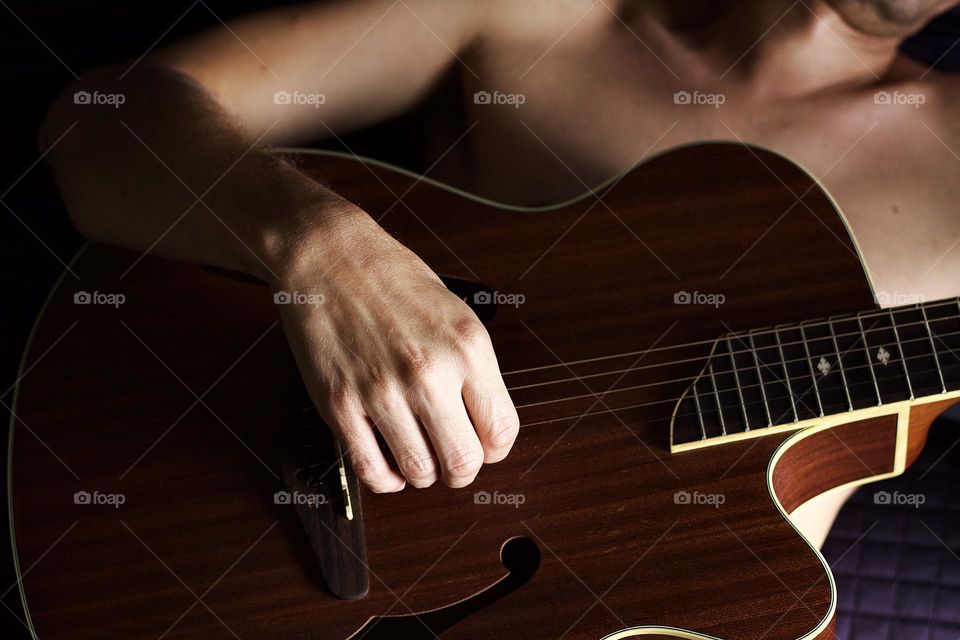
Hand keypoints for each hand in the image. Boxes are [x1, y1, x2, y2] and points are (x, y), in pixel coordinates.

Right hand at [272, 205, 519, 491]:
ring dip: (423, 474)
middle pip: (463, 461)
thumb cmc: (390, 277)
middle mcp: (429, 372)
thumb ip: (472, 367)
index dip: (494, 449)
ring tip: (418, 455)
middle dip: (462, 470)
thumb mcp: (455, 312)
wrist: (328, 255)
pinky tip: (389, 463)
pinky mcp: (341, 404)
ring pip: (419, 471)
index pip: (501, 431)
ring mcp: (382, 391)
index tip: (483, 445)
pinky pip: (371, 469)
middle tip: (451, 461)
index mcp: (467, 347)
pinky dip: (386, 478)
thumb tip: (481, 421)